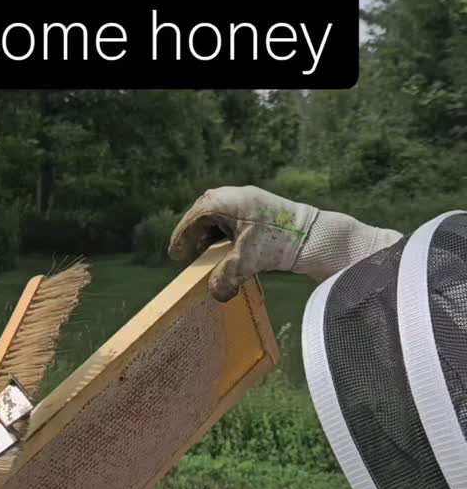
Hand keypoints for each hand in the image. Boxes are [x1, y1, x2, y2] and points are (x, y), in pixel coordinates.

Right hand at [169, 185, 400, 300]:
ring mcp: (247, 199)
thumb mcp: (246, 262)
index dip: (182, 238)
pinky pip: (232, 217)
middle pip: (203, 213)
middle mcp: (233, 195)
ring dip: (210, 234)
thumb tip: (215, 294)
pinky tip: (226, 248)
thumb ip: (225, 277)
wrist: (314, 236)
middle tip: (186, 255)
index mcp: (224, 201)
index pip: (194, 219)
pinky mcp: (259, 207)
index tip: (175, 255)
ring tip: (204, 254)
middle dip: (194, 234)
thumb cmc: (278, 243)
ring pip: (218, 215)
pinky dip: (225, 232)